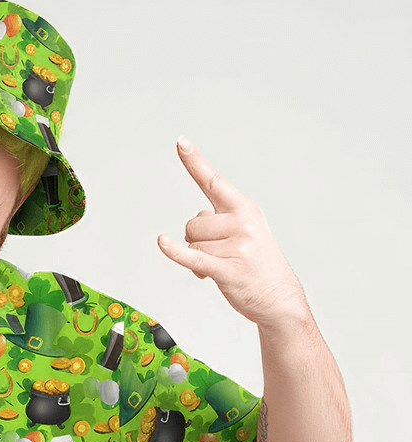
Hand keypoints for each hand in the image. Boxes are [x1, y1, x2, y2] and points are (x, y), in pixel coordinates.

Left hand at [157, 136, 307, 325]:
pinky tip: (162, 243)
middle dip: (197, 240)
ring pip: (192, 243)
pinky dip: (175, 253)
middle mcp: (243, 223)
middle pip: (193, 223)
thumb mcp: (245, 234)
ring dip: (199, 258)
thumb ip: (218, 223)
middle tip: (219, 254)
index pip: (214, 181)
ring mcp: (237, 246)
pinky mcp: (227, 269)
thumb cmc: (257, 265)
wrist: (279, 298)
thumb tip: (192, 229)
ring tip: (221, 266)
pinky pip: (193, 257)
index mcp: (245, 209)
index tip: (180, 142)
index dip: (195, 162)